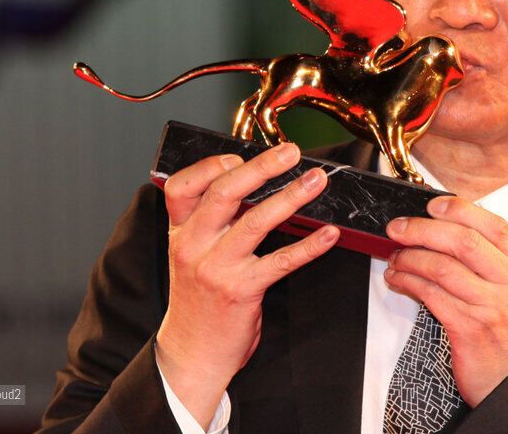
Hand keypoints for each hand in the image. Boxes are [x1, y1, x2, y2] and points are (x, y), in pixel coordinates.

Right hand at [155, 143, 339, 427]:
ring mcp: (217, 268)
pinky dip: (308, 245)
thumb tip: (249, 185)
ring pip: (256, 221)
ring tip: (316, 181)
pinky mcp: (241, 291)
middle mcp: (194, 245)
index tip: (240, 154)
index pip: (182, 186)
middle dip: (261, 168)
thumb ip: (209, 223)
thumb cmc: (198, 302)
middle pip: (225, 193)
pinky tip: (327, 234)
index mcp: (180, 232)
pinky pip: (281, 261)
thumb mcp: (191, 256)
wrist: (191, 354)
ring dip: (291, 197)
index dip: (211, 165)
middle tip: (290, 153)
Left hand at [383, 196, 507, 406]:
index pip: (493, 225)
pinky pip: (431, 295)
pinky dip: (408, 282)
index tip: (432, 205)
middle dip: (422, 229)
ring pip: (441, 267)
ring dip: (409, 258)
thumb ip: (490, 261)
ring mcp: (490, 305)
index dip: (459, 209)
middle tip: (398, 228)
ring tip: (395, 257)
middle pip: (462, 240)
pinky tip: (398, 279)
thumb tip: (444, 231)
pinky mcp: (468, 328)